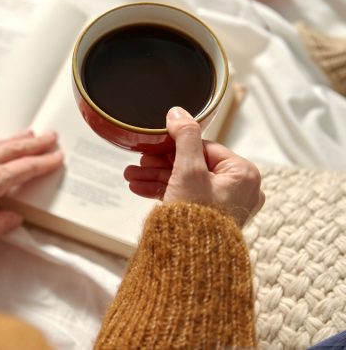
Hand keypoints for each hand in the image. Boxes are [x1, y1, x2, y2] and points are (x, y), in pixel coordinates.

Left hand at [0, 130, 62, 247]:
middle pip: (17, 149)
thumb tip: (14, 217)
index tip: (57, 157)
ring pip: (0, 144)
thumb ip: (0, 224)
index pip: (26, 168)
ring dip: (18, 138)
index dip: (44, 163)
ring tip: (30, 133)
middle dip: (37, 143)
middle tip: (52, 136)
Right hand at [124, 107, 264, 226]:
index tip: (154, 146)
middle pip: (192, 165)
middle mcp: (239, 189)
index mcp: (243, 174)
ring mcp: (224, 205)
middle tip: (139, 162)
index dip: (175, 146)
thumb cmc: (197, 218)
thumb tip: (178, 112)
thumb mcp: (188, 169)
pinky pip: (186, 197)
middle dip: (160, 164)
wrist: (192, 262)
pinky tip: (139, 188)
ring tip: (131, 176)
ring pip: (185, 182)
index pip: (205, 148)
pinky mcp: (211, 218)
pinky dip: (164, 192)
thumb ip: (184, 137)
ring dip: (156, 178)